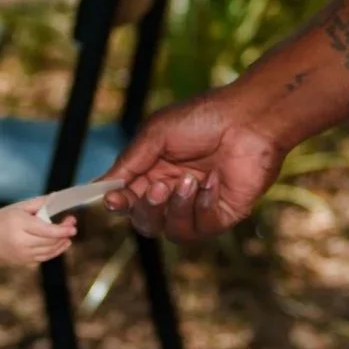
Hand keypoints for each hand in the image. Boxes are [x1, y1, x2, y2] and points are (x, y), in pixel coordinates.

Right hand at [0, 200, 75, 264]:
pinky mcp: (24, 262)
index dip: (62, 229)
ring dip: (62, 243)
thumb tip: (56, 197)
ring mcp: (23, 254)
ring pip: (49, 251)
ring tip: (68, 235)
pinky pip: (44, 257)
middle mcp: (21, 242)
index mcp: (19, 225)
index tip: (73, 224)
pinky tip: (61, 244)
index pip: (45, 230)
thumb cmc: (0, 220)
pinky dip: (55, 251)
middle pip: (49, 241)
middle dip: (64, 234)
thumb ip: (38, 203)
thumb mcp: (17, 207)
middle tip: (72, 225)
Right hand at [103, 92, 284, 241]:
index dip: (118, 202)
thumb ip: (129, 162)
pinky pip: (199, 227)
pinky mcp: (220, 216)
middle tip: (159, 187)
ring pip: (169, 230)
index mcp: (154, 171)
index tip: (112, 199)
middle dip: (147, 208)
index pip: (128, 198)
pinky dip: (202, 205)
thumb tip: (99, 186)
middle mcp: (173, 192)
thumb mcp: (157, 134)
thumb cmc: (203, 119)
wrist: (250, 120)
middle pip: (145, 221)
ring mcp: (196, 206)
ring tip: (189, 180)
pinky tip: (214, 181)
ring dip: (175, 208)